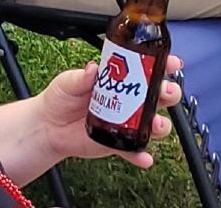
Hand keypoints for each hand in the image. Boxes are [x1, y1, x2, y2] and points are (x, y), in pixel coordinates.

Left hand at [37, 56, 183, 167]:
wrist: (48, 127)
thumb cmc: (61, 99)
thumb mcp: (68, 82)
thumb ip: (80, 76)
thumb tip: (93, 69)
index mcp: (119, 80)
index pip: (147, 69)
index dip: (164, 64)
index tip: (172, 63)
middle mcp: (128, 101)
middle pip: (158, 96)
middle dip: (168, 93)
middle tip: (165, 92)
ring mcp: (125, 123)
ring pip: (153, 124)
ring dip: (160, 124)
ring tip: (156, 124)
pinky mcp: (117, 144)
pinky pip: (133, 151)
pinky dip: (141, 155)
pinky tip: (144, 157)